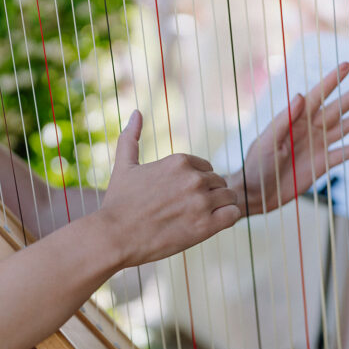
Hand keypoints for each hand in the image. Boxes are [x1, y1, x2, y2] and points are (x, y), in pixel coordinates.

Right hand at [101, 110, 240, 267]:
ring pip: (230, 197)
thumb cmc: (117, 203)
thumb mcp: (123, 165)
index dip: (198, 182)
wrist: (114, 236)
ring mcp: (201, 202)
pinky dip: (228, 218)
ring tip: (202, 218)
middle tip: (191, 210)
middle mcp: (193, 178)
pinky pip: (234, 214)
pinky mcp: (206, 226)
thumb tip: (136, 112)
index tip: (184, 196)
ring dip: (220, 207)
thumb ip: (131, 137)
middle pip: (220, 182)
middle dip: (210, 194)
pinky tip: (212, 225)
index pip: (207, 167)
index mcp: (179, 161)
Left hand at [229, 62, 348, 214]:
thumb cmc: (256, 164)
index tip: (347, 65)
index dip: (332, 80)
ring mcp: (318, 146)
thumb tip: (300, 94)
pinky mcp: (323, 164)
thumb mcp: (267, 140)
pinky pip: (347, 153)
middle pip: (338, 107)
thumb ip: (284, 119)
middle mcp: (310, 129)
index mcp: (295, 119)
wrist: (256, 193)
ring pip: (346, 127)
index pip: (317, 95)